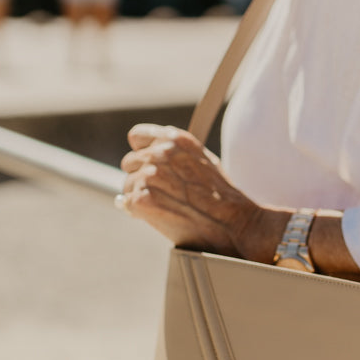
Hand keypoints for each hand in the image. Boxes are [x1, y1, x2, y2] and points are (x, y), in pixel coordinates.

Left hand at [119, 124, 270, 256]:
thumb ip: (175, 154)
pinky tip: (159, 216)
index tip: (149, 166)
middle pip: (129, 162)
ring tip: (167, 206)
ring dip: (140, 196)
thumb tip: (145, 162)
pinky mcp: (142, 198)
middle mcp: (160, 152)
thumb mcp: (203, 160)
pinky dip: (139, 212)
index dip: (142, 152)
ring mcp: (150, 175)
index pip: (137, 136)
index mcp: (175, 139)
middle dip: (141, 177)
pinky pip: (128, 204)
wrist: (231, 223)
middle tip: (163, 194)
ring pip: (127, 185)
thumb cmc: (220, 196)